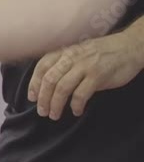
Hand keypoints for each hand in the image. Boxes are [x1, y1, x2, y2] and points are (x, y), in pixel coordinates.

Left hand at [28, 32, 143, 118]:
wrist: (130, 46)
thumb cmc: (102, 52)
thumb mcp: (79, 52)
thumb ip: (64, 64)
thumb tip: (48, 84)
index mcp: (64, 52)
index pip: (41, 67)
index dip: (34, 84)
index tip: (32, 98)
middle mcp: (72, 57)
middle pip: (49, 80)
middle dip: (43, 98)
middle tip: (42, 111)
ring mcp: (85, 66)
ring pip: (62, 88)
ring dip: (55, 104)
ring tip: (54, 115)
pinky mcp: (98, 76)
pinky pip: (81, 94)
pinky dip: (75, 105)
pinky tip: (76, 111)